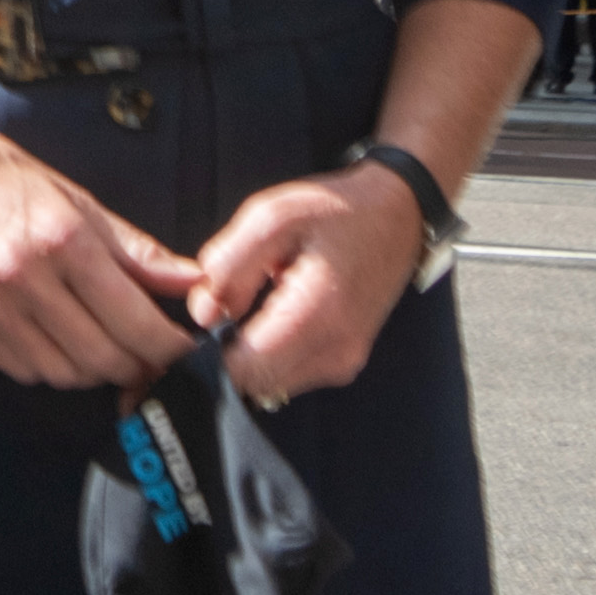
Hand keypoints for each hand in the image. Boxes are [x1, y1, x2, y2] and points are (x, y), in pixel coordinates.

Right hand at [0, 116, 198, 388]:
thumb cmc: (1, 176)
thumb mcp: (76, 199)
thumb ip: (135, 249)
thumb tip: (191, 280)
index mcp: (62, 238)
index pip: (133, 320)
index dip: (168, 345)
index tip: (182, 346)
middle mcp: (24, 276)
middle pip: (103, 357)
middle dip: (138, 364)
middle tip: (150, 354)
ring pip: (66, 373)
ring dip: (96, 370)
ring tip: (106, 345)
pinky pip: (26, 370)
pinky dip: (54, 366)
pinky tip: (61, 341)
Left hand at [190, 162, 431, 406]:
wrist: (395, 216)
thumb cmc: (334, 211)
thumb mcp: (271, 217)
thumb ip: (230, 265)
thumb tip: (203, 314)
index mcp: (318, 314)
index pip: (247, 370)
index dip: (211, 353)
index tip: (200, 322)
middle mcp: (336, 352)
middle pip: (256, 383)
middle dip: (227, 355)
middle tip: (223, 306)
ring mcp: (344, 363)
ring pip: (271, 383)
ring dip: (249, 354)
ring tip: (250, 304)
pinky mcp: (343, 363)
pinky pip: (290, 374)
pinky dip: (270, 353)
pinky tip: (271, 314)